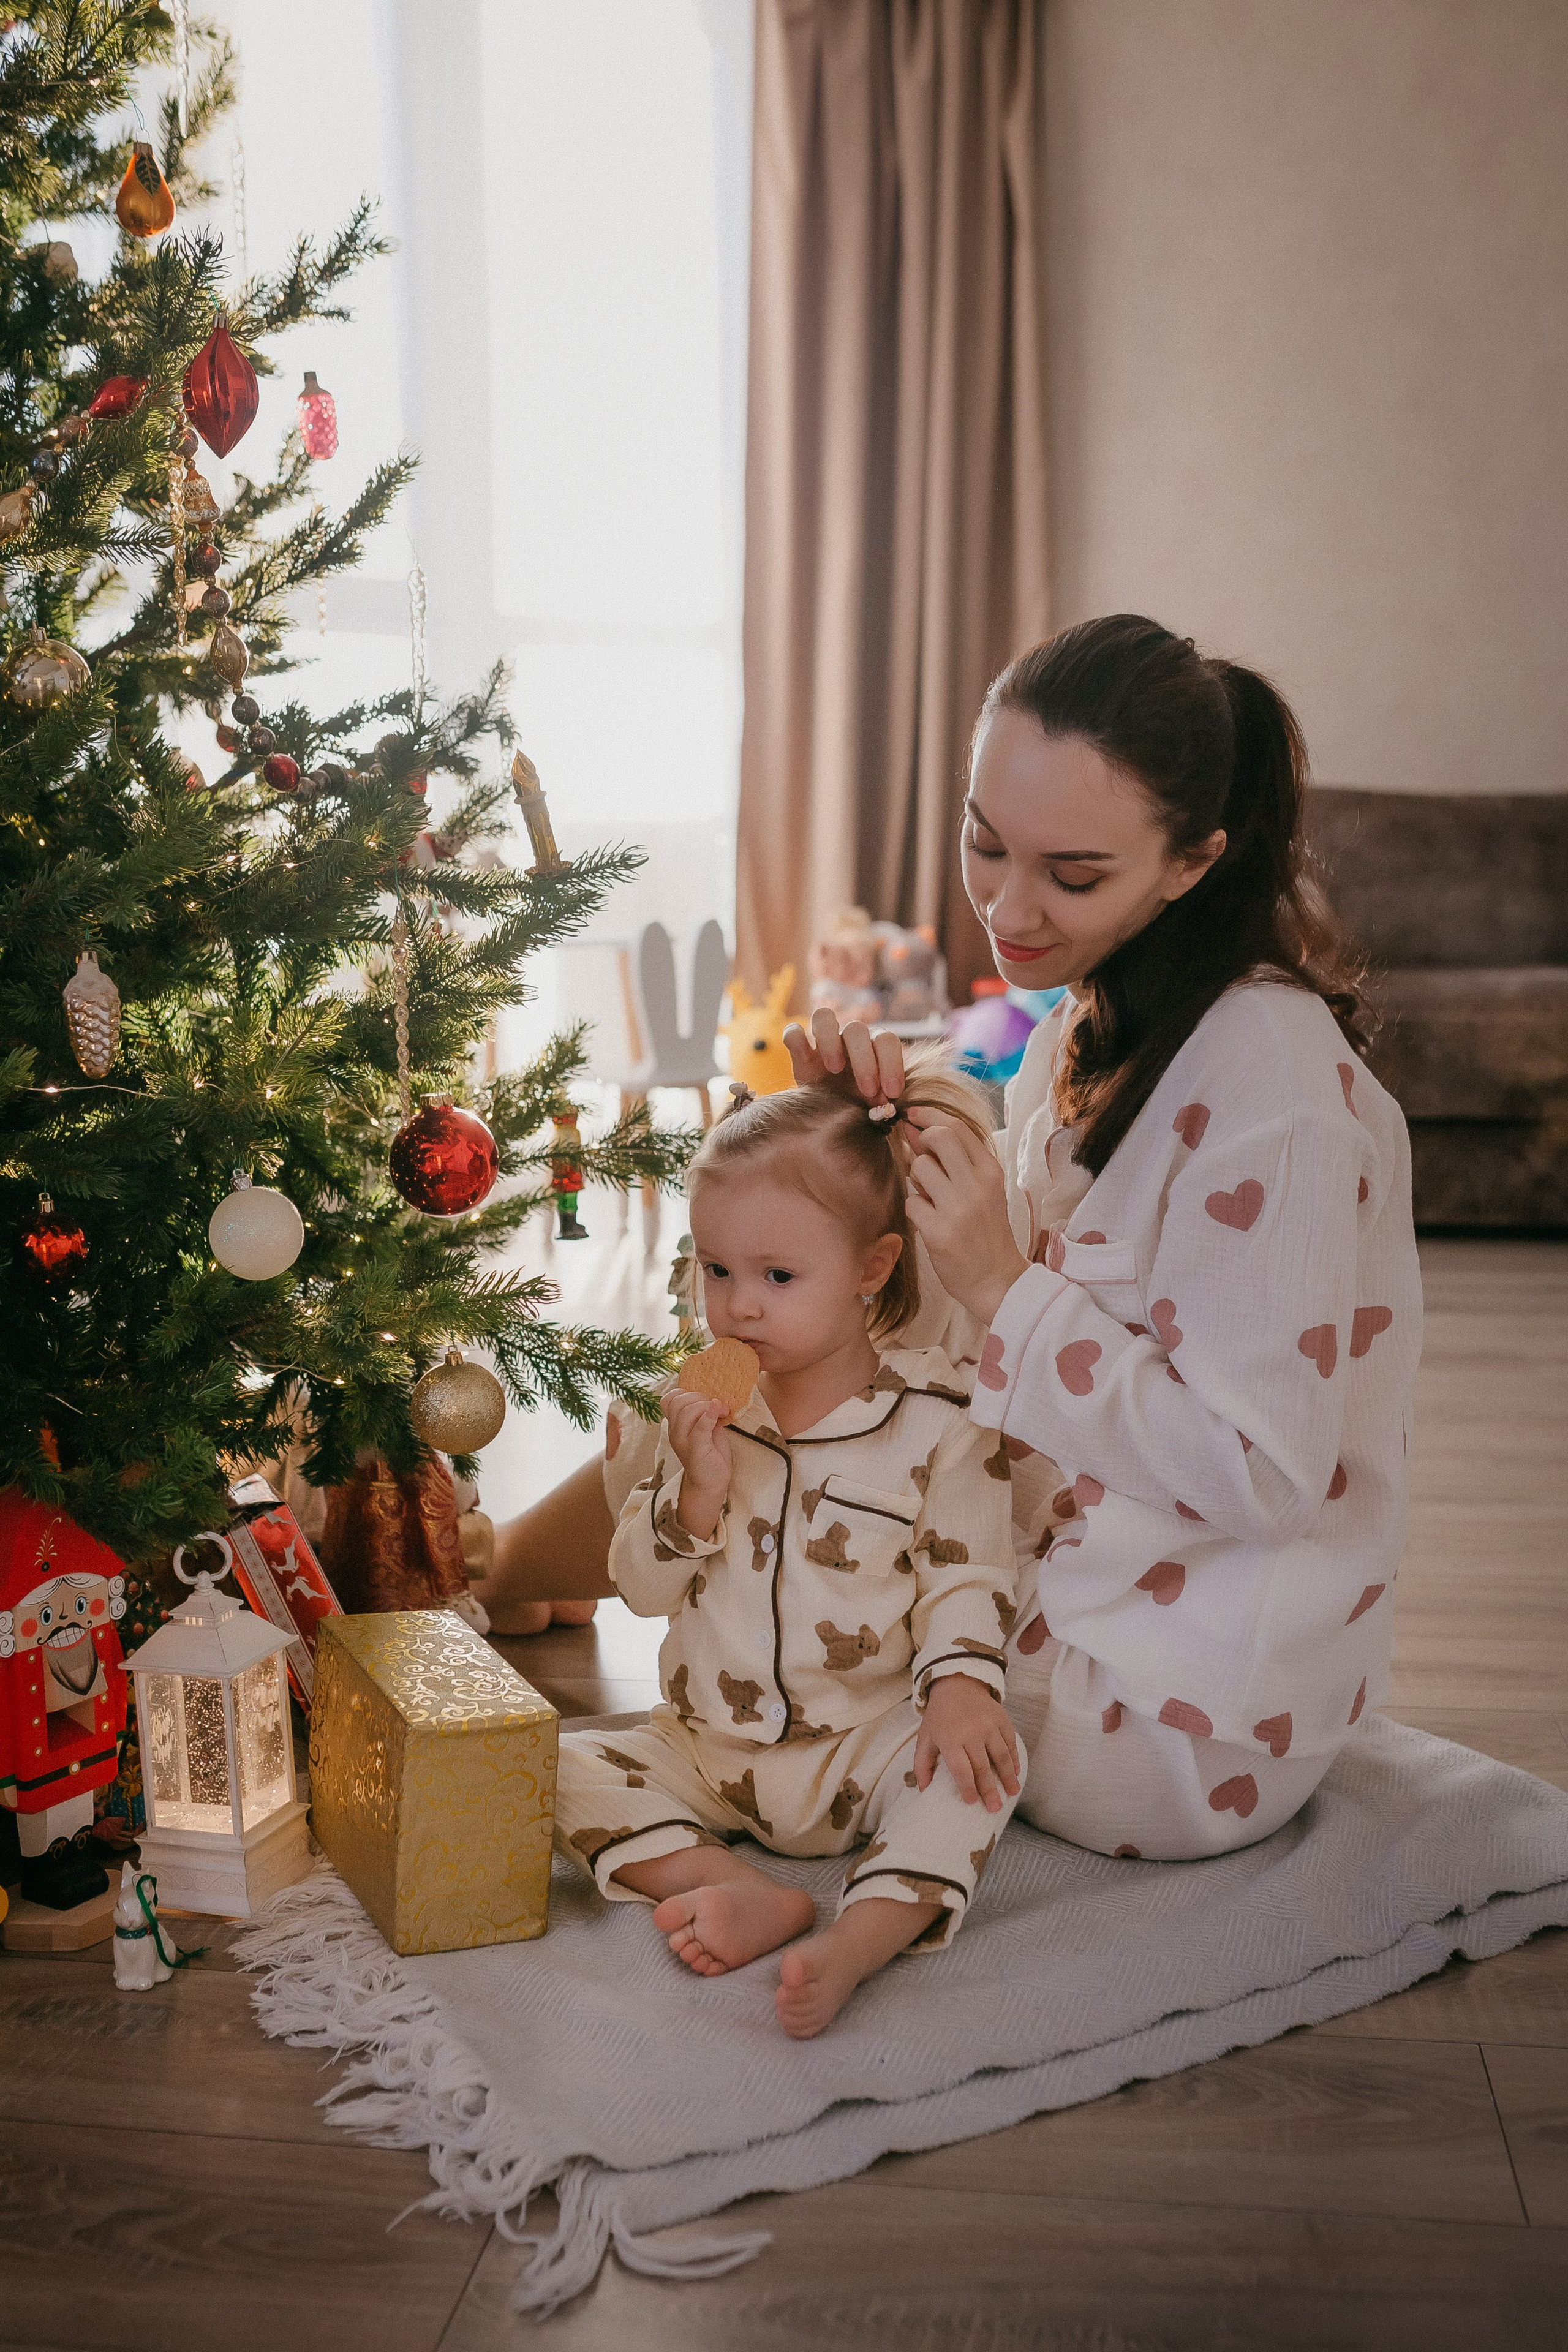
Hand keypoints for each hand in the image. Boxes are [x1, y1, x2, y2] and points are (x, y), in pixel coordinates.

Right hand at [661, 1389, 731, 1538]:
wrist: (711, 1482)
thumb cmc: (711, 1454)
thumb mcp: (707, 1428)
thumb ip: (706, 1412)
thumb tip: (715, 1395)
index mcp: (676, 1425)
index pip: (669, 1399)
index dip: (685, 1392)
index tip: (705, 1399)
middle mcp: (675, 1432)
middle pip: (678, 1402)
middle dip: (700, 1397)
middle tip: (719, 1406)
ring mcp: (682, 1441)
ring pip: (686, 1412)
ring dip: (707, 1406)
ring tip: (723, 1412)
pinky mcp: (695, 1450)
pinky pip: (699, 1427)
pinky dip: (709, 1415)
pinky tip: (720, 1412)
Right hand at [783, 1007, 904, 1104]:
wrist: (830, 1114)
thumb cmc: (859, 1105)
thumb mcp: (875, 1104)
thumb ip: (885, 1100)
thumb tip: (889, 1102)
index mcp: (873, 1046)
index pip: (886, 1040)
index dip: (892, 1063)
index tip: (892, 1092)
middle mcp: (848, 1037)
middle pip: (855, 1028)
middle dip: (864, 1060)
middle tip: (867, 1090)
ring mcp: (822, 1040)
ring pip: (823, 1016)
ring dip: (830, 1042)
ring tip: (834, 1069)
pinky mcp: (798, 1049)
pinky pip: (792, 1030)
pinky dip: (796, 1039)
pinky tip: (804, 1059)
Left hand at [904, 1109, 1027, 1326]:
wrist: (998, 1281)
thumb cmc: (987, 1233)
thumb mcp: (983, 1191)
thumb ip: (953, 1161)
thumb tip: (916, 1131)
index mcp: (991, 1172)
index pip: (956, 1128)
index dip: (929, 1115)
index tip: (913, 1115)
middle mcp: (977, 1186)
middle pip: (938, 1137)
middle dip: (921, 1140)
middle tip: (920, 1155)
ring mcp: (958, 1209)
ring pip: (919, 1168)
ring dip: (916, 1179)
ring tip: (930, 1196)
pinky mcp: (939, 1232)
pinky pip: (911, 1203)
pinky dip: (915, 1209)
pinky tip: (929, 1220)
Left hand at [915, 1673, 1020, 1810]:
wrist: (957, 1683)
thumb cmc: (940, 1716)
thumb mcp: (925, 1737)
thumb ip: (922, 1765)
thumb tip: (923, 1791)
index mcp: (950, 1739)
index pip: (961, 1770)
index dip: (967, 1788)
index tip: (971, 1802)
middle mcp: (971, 1732)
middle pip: (983, 1767)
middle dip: (990, 1790)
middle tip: (994, 1807)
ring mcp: (989, 1725)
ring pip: (1001, 1756)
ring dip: (1008, 1777)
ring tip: (1011, 1793)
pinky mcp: (1002, 1719)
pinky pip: (1010, 1743)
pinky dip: (1014, 1759)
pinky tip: (1015, 1773)